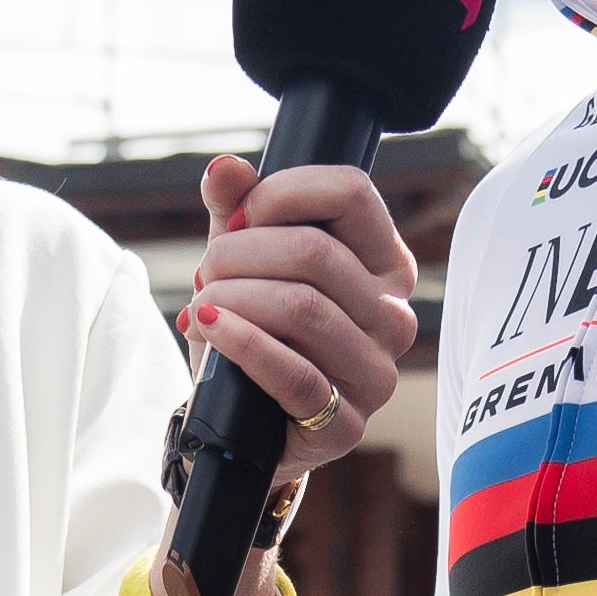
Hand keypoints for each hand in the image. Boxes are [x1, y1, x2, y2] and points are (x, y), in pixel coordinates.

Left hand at [182, 152, 420, 466]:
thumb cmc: (255, 332)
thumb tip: (224, 169)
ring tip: (202, 305)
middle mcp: (394, 317)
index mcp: (385, 265)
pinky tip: (208, 327)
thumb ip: (235, 211)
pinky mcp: (347, 425)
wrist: (242, 425)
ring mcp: (377, 374)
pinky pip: (293, 374)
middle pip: (316, 252)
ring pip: (303, 308)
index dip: (282, 193)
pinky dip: (240, 342)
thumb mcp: (243, 265)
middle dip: (240, 253)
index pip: (351, 193)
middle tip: (206, 271)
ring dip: (233, 299)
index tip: (239, 217)